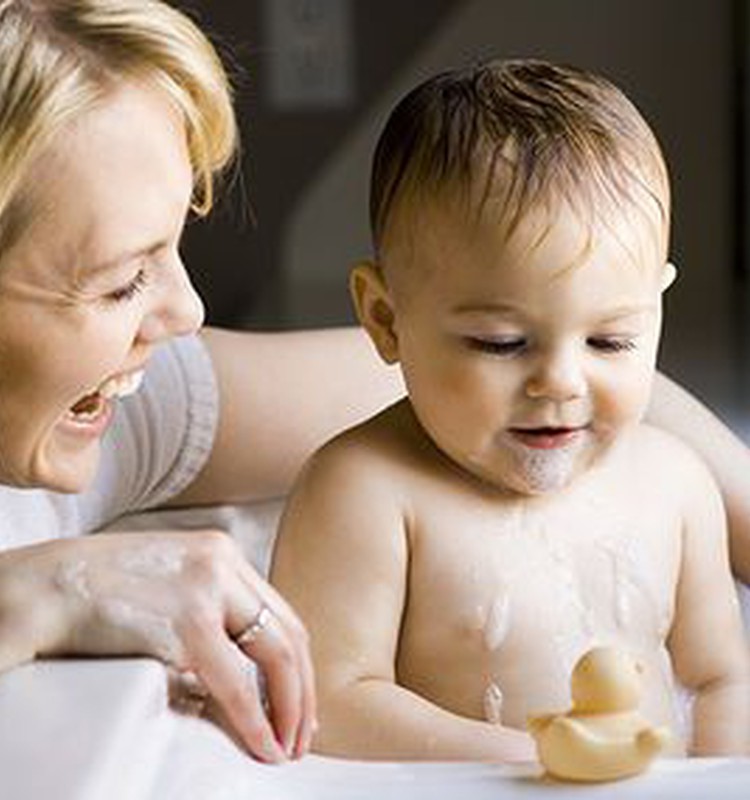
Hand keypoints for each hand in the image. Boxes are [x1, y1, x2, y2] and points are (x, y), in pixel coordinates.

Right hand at [0, 531, 314, 761]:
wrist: (43, 587)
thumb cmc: (95, 596)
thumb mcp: (166, 593)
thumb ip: (206, 619)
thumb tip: (238, 681)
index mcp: (220, 553)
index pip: (278, 613)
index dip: (296, 664)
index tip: (299, 703)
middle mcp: (222, 560)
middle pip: (287, 631)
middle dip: (301, 691)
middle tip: (302, 735)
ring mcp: (207, 584)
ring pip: (276, 652)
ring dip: (289, 706)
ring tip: (287, 745)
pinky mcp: (186, 616)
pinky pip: (235, 680)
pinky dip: (255, 717)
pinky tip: (263, 743)